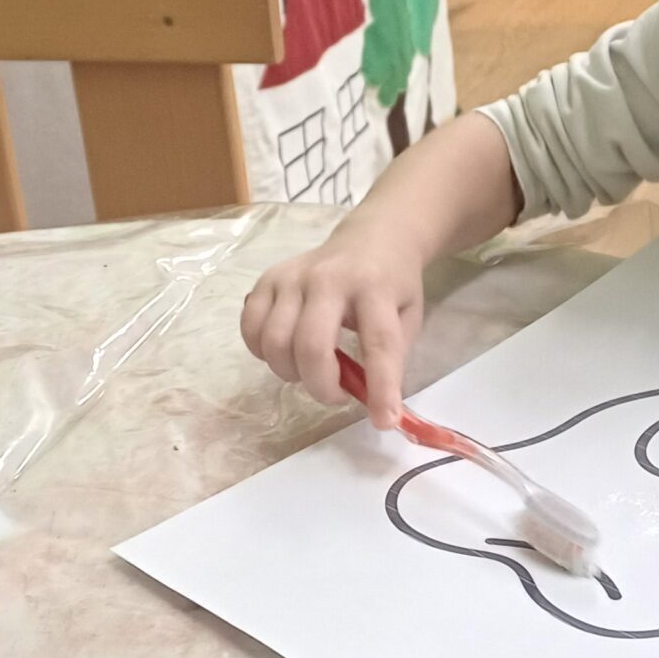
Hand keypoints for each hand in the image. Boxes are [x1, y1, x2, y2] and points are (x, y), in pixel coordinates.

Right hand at [240, 220, 425, 423]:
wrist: (372, 237)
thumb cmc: (393, 284)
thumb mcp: (408, 316)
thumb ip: (392, 357)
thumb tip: (373, 405)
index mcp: (374, 287)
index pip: (378, 343)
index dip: (380, 388)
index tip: (384, 421)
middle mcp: (328, 279)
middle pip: (311, 346)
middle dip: (321, 386)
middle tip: (336, 394)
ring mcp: (292, 277)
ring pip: (274, 342)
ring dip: (291, 373)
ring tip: (311, 370)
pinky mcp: (267, 279)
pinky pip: (250, 328)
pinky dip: (262, 352)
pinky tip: (286, 352)